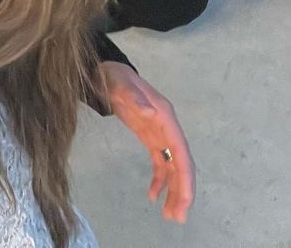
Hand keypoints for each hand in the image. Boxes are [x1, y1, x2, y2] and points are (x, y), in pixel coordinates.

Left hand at [100, 62, 194, 222]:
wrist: (105, 72)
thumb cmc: (114, 77)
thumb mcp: (120, 84)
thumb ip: (133, 96)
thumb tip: (148, 111)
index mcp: (166, 117)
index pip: (181, 152)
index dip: (185, 177)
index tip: (185, 200)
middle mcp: (167, 127)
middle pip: (181, 164)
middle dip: (182, 191)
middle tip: (177, 217)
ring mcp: (160, 134)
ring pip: (172, 167)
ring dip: (173, 190)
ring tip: (169, 215)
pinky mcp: (150, 138)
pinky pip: (159, 163)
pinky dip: (158, 180)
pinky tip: (152, 196)